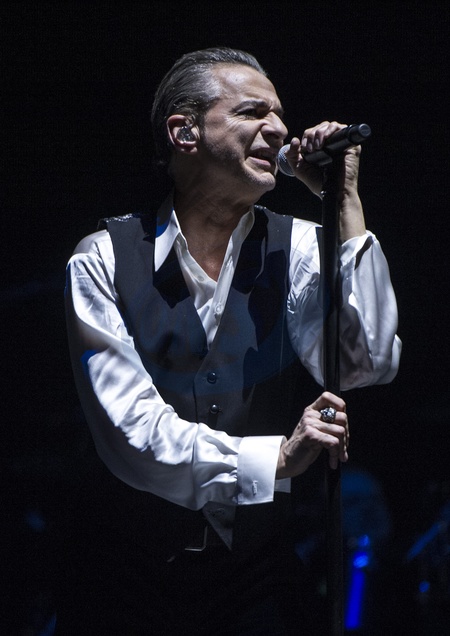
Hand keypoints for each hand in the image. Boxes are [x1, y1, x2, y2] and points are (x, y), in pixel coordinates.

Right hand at [276, 391, 348, 478]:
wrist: (288, 459)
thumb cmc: (304, 446)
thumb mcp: (314, 429)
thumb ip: (326, 423)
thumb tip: (345, 426)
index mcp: (312, 410)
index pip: (328, 396)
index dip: (340, 406)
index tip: (343, 423)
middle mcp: (310, 415)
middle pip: (342, 418)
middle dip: (346, 435)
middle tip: (343, 447)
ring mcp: (310, 424)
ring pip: (340, 431)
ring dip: (342, 447)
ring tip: (339, 455)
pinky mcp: (311, 435)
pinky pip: (333, 442)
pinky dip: (336, 454)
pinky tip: (333, 461)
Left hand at [283, 121, 365, 239]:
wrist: (333, 192)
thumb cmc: (319, 184)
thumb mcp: (300, 169)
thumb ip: (293, 156)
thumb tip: (294, 140)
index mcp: (320, 149)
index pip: (312, 133)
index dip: (306, 137)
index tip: (304, 149)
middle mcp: (331, 144)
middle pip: (320, 127)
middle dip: (312, 134)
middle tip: (310, 149)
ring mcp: (341, 143)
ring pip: (329, 125)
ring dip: (319, 132)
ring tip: (317, 146)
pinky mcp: (350, 144)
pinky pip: (342, 127)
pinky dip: (330, 130)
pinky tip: (324, 141)